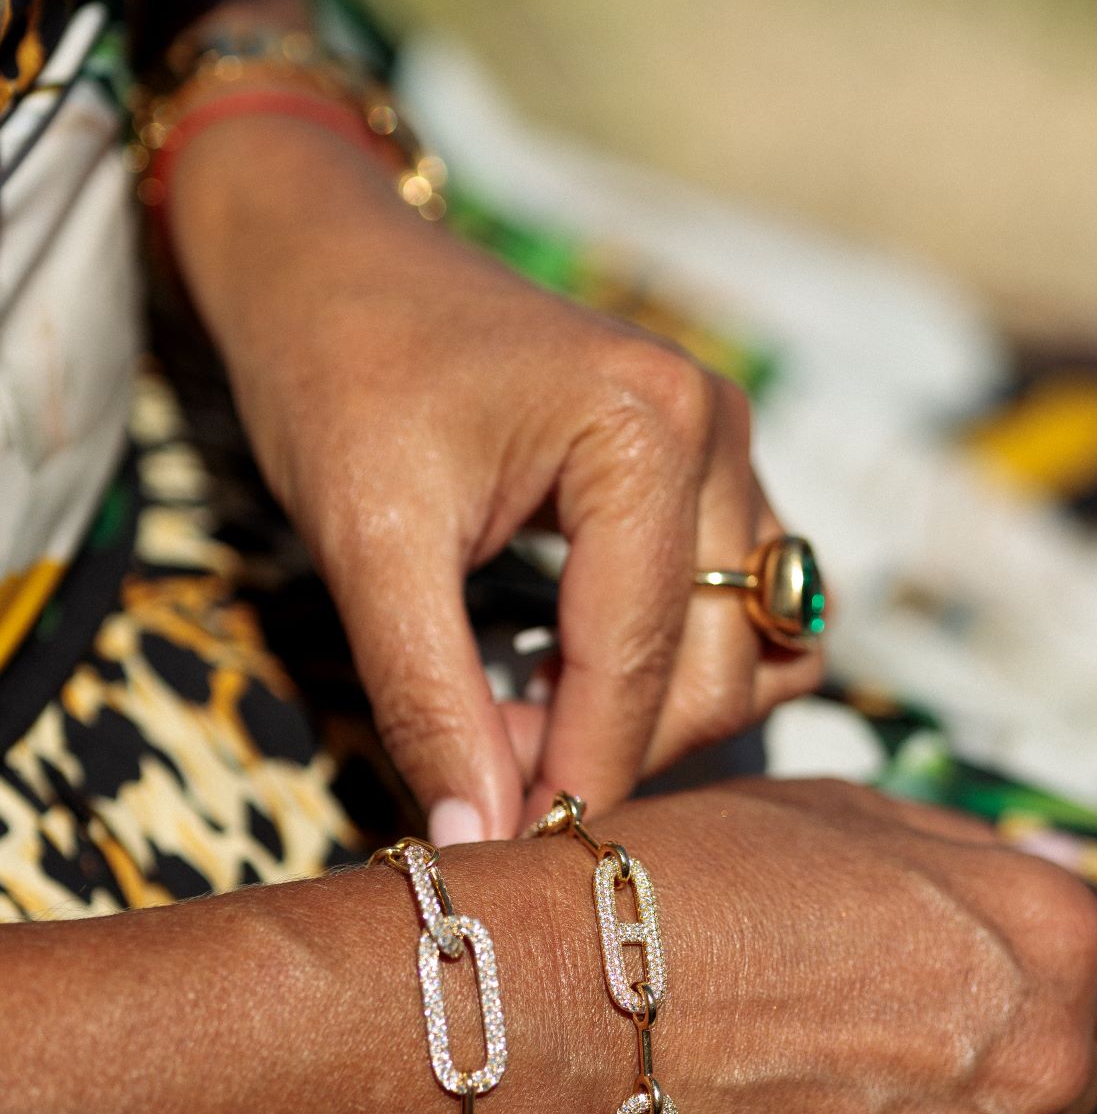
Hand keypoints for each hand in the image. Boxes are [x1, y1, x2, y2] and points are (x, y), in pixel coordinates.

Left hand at [167, 116, 823, 840]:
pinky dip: (672, 666)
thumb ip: (431, 698)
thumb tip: (477, 841)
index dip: (574, 777)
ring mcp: (725, 450)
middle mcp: (715, 435)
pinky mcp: (708, 472)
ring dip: (652, 716)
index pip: (639, 665)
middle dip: (607, 747)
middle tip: (484, 767)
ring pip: (749, 651)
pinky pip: (740, 609)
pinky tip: (574, 673)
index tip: (501, 849)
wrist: (330, 264)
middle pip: (719, 673)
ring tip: (526, 718)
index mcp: (647, 433)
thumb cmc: (337, 375)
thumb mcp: (368, 545)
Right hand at [566, 779, 1096, 1113]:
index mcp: (1044, 934)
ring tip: (806, 1087)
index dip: (1026, 962)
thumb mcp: (840, 811)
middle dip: (983, 1046)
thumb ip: (963, 852)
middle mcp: (1045, 1062)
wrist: (572, 1004)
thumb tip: (1044, 877)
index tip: (961, 972)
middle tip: (864, 1029)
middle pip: (1056, 1066)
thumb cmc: (696, 882)